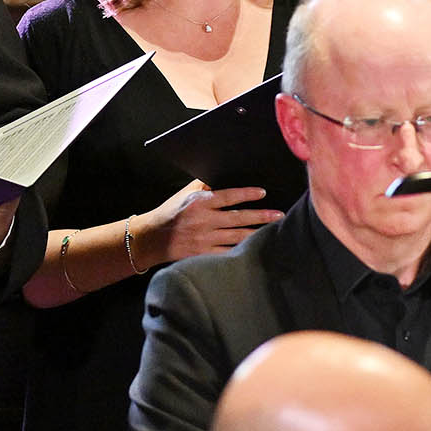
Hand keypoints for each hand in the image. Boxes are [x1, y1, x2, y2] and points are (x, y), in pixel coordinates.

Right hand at [144, 182, 282, 261]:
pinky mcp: (204, 255)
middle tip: (279, 215)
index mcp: (199, 203)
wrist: (152, 238)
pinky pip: (228, 252)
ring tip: (273, 231)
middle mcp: (203, 221)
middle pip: (238, 218)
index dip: (247, 194)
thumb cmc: (171, 213)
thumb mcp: (185, 194)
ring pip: (237, 237)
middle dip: (261, 216)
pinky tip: (255, 248)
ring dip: (256, 234)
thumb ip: (204, 186)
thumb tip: (223, 175)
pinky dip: (242, 250)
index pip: (228, 196)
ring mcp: (204, 239)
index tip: (263, 193)